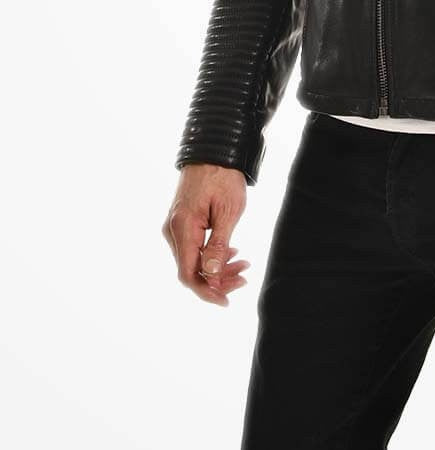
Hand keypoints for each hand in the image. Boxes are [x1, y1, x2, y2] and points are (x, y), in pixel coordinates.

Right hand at [162, 163, 250, 306]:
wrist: (213, 150)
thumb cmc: (223, 177)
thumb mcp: (228, 211)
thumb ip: (218, 244)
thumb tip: (211, 275)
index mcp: (182, 229)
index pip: (189, 274)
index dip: (207, 291)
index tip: (226, 300)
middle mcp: (173, 230)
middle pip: (191, 269)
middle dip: (218, 278)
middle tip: (244, 276)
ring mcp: (175, 226)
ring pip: (192, 259)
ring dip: (216, 266)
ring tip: (243, 263)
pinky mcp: (181, 221)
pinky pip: (193, 246)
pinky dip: (211, 253)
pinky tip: (230, 251)